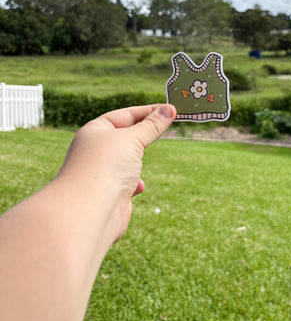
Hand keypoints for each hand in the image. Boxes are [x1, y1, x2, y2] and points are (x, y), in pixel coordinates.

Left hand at [57, 104, 175, 240]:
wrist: (88, 211)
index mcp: (95, 131)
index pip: (125, 114)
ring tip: (142, 161)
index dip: (148, 111)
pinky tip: (137, 186)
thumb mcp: (133, 139)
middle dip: (144, 134)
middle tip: (169, 124)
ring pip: (126, 161)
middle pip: (126, 136)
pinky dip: (135, 183)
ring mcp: (102, 172)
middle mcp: (96, 150)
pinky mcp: (109, 194)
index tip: (171, 109)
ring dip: (137, 161)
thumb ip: (152, 125)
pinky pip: (127, 183)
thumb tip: (169, 110)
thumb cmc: (106, 167)